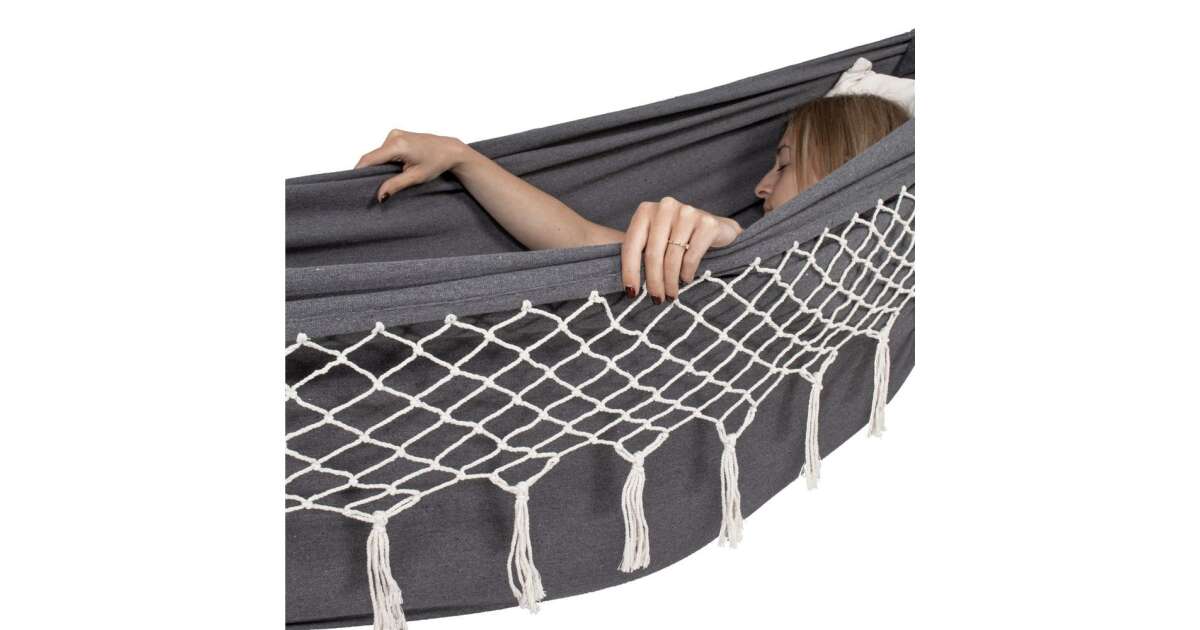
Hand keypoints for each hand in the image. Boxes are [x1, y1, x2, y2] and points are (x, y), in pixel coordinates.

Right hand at [355, 129, 467, 201]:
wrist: (449, 150)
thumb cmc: (436, 162)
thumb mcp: (416, 177)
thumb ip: (395, 185)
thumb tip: (379, 196)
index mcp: (397, 145)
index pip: (369, 159)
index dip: (359, 171)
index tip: (352, 183)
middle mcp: (394, 135)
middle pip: (373, 157)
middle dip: (371, 171)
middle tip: (372, 186)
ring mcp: (395, 133)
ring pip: (379, 154)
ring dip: (380, 165)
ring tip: (393, 175)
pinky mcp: (397, 135)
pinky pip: (384, 150)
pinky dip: (386, 159)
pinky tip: (397, 167)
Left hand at [621, 197, 741, 302]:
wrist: (713, 228)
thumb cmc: (677, 238)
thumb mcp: (655, 240)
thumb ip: (640, 253)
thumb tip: (628, 286)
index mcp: (645, 210)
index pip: (632, 244)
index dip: (629, 271)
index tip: (631, 293)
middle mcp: (665, 207)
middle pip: (653, 253)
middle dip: (653, 281)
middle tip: (657, 299)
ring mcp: (687, 213)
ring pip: (672, 257)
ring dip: (670, 282)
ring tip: (671, 294)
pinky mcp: (707, 224)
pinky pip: (692, 257)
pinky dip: (686, 273)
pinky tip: (685, 279)